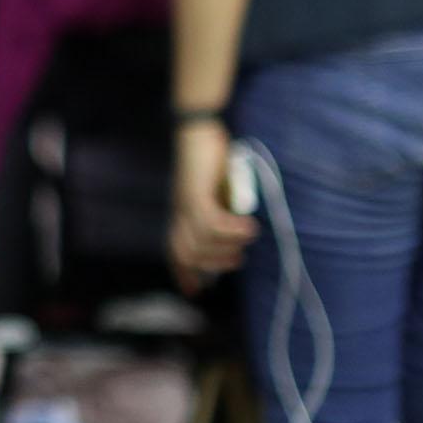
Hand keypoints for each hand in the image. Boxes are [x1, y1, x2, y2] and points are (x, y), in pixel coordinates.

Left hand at [168, 119, 256, 292]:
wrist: (199, 130)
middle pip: (187, 254)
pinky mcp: (196, 192)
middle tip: (238, 258)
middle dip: (214, 265)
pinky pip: (211, 223)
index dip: (184, 274)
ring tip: (247, 236)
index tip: (196, 292)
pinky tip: (247, 225)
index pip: (175, 252)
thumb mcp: (219, 193)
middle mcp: (180, 212)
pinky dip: (231, 230)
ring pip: (201, 241)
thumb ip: (222, 213)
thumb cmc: (212, 160)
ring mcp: (186, 203)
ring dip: (227, 246)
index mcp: (181, 214)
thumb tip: (237, 237)